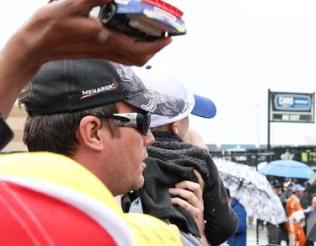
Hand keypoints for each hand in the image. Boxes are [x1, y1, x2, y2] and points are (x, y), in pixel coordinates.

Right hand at [11, 0, 170, 68]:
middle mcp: (107, 50)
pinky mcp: (97, 54)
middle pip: (140, 57)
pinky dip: (134, 50)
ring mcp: (102, 54)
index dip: (156, 44)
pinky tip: (132, 39)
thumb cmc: (50, 25)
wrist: (36, 45)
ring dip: (146, 50)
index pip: (139, 48)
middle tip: (165, 36)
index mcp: (105, 39)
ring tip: (153, 37)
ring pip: (133, 59)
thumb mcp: (73, 5)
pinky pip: (123, 57)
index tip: (168, 36)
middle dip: (156, 48)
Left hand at [170, 172, 204, 235]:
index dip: (198, 176)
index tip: (192, 168)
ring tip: (170, 193)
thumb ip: (184, 199)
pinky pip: (186, 204)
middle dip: (184, 184)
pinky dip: (177, 201)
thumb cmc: (189, 220)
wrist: (197, 235)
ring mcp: (199, 208)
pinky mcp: (195, 214)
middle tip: (175, 186)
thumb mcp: (188, 208)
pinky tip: (171, 202)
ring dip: (178, 192)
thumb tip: (171, 189)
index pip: (201, 185)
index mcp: (199, 199)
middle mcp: (200, 202)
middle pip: (196, 187)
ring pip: (190, 195)